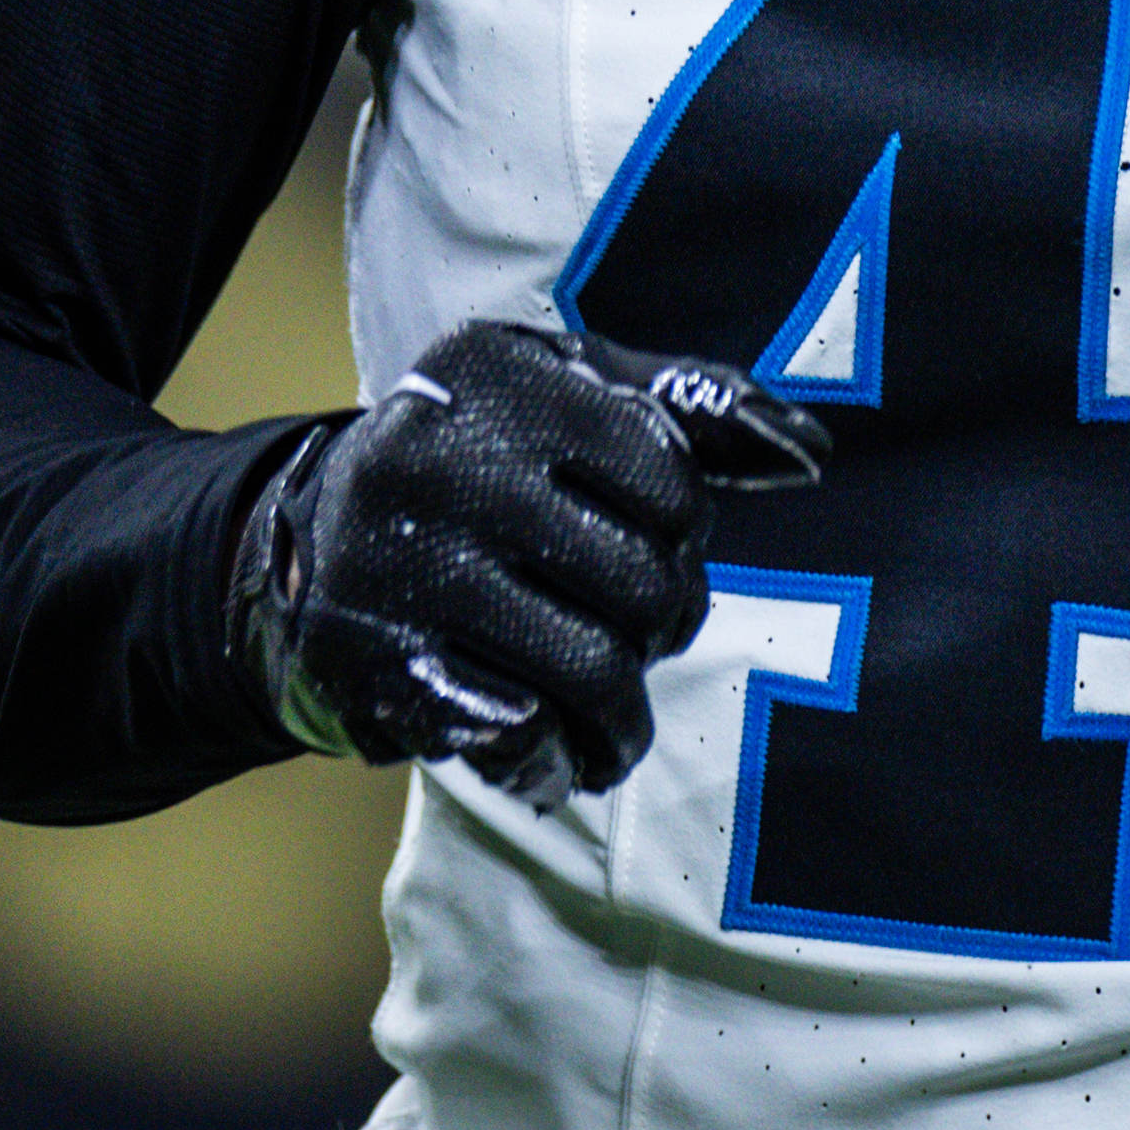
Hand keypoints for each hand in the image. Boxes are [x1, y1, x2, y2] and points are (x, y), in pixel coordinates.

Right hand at [232, 318, 823, 807]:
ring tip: (617, 718)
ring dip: (624, 715)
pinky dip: (559, 753)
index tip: (659, 543)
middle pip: (639, 582)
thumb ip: (692, 409)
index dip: (686, 532)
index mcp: (498, 377)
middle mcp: (439, 461)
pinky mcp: (374, 660)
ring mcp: (401, 566)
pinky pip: (519, 729)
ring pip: (591, 669)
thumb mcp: (572, 393)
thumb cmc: (485, 455)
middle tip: (644, 633)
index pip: (669, 481)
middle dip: (664, 623)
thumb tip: (810, 450)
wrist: (319, 537)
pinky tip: (560, 747)